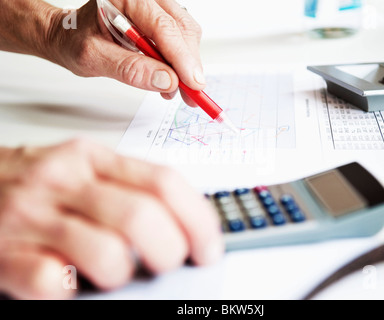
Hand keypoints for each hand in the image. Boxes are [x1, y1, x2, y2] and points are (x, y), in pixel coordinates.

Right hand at [0, 139, 223, 298]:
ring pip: (107, 253)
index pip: (163, 182)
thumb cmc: (38, 184)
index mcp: (94, 159)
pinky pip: (54, 283)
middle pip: (142, 217)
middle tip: (169, 264)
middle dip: (170, 251)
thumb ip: (130, 189)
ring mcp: (34, 215)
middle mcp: (66, 180)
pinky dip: (73, 291)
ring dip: (123, 275)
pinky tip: (72, 281)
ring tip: (114, 273)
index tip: (209, 247)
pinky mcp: (7, 253)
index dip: (197, 219)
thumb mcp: (85, 170)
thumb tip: (186, 226)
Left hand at [48, 0, 204, 105]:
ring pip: (186, 33)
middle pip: (181, 28)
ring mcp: (154, 5)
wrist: (68, 36)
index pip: (163, 27)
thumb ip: (130, 69)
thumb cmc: (75, 41)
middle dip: (189, 64)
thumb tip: (165, 81)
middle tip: (191, 93)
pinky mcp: (159, 17)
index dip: (182, 58)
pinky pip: (180, 36)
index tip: (193, 83)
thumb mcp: (94, 58)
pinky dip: (181, 60)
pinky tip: (171, 76)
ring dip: (187, 64)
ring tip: (175, 88)